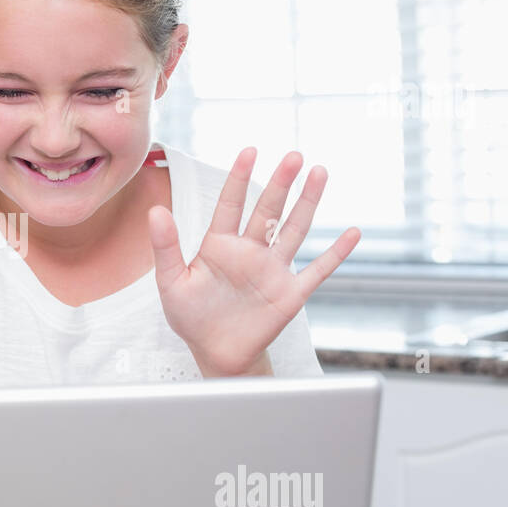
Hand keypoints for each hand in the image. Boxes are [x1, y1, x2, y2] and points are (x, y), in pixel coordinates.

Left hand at [149, 148, 359, 376]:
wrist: (215, 354)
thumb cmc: (191, 317)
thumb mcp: (170, 282)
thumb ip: (166, 247)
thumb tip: (155, 210)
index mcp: (219, 245)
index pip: (231, 204)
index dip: (239, 178)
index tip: (250, 152)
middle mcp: (249, 251)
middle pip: (268, 210)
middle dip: (281, 183)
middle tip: (294, 156)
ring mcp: (272, 270)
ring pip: (294, 230)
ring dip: (308, 203)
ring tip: (319, 173)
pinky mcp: (290, 293)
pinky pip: (317, 270)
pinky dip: (336, 253)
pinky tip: (352, 233)